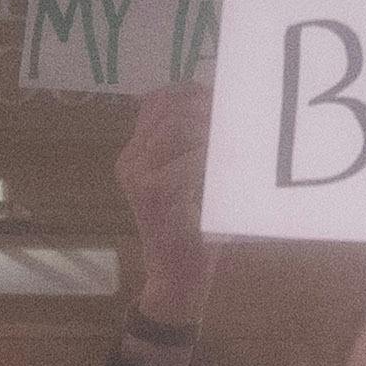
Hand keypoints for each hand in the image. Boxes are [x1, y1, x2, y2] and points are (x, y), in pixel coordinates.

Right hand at [116, 83, 213, 326]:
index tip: (219, 94)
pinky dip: (214, 158)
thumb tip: (213, 105)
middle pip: (168, 108)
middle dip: (205, 105)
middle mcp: (130, 160)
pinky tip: (230, 165)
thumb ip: (188, 148)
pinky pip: (191, 159)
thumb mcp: (185, 181)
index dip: (189, 91)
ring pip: (179, 128)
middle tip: (235, 111)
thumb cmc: (189, 229)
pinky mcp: (154, 192)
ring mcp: (138, 175)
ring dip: (212, 128)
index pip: (156, 102)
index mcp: (134, 154)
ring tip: (236, 135)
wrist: (175, 275)